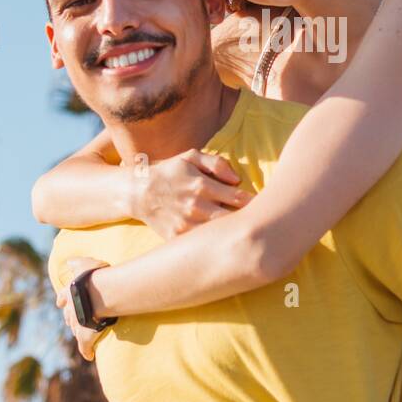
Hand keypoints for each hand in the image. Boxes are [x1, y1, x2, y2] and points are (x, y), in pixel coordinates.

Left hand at [56, 258, 107, 360]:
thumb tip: (68, 261)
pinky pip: (85, 347)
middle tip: (71, 321)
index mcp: (68, 294)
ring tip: (80, 334)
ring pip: (75, 330)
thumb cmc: (93, 277)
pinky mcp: (86, 337)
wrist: (98, 293)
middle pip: (68, 317)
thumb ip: (76, 262)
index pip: (63, 299)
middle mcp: (71, 310)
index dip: (62, 301)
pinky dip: (86, 352)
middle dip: (70, 318)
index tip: (60, 304)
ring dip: (77, 331)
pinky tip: (89, 356)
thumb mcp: (83, 263)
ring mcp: (78, 324)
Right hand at [132, 149, 253, 238]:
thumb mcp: (190, 157)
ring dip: (233, 234)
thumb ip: (216, 163)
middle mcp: (195, 206)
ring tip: (248, 236)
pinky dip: (213, 244)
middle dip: (248, 222)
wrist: (137, 192)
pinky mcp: (177, 237)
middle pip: (232, 220)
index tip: (265, 207)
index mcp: (202, 186)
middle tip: (263, 224)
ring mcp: (186, 224)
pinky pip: (200, 244)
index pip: (239, 199)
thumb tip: (237, 179)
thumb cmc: (169, 172)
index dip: (255, 204)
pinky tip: (224, 243)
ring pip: (218, 234)